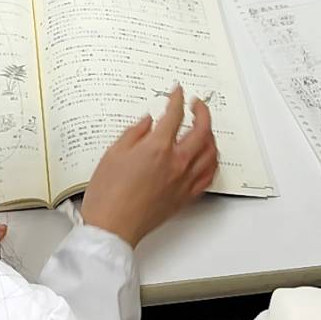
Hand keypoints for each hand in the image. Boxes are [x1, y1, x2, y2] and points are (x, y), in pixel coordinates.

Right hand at [80, 86, 218, 247]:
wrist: (113, 227)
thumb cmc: (108, 194)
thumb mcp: (113, 153)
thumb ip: (134, 133)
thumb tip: (147, 122)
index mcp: (157, 148)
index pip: (174, 115)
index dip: (176, 98)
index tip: (177, 92)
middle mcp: (176, 163)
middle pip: (202, 130)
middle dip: (201, 111)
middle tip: (196, 104)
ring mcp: (184, 181)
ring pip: (210, 152)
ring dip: (210, 135)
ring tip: (204, 127)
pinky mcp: (185, 197)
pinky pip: (208, 176)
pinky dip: (212, 161)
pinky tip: (208, 157)